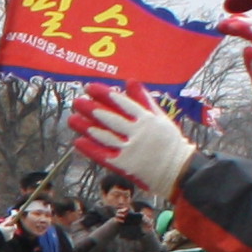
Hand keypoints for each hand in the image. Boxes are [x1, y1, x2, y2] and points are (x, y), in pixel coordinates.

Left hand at [64, 84, 194, 198]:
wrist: (179, 170)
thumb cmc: (169, 142)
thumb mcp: (160, 118)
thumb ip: (144, 99)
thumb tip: (130, 81)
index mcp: (147, 119)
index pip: (122, 103)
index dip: (104, 94)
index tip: (90, 88)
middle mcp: (137, 133)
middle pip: (110, 118)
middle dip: (91, 109)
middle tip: (77, 102)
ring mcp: (130, 150)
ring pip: (104, 136)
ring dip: (86, 127)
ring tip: (72, 119)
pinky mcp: (124, 165)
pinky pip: (104, 155)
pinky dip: (90, 148)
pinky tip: (78, 141)